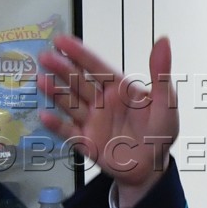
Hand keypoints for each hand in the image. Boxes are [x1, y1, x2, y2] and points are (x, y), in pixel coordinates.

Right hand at [38, 34, 177, 203]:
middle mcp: (101, 102)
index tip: (61, 40)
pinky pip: (68, 133)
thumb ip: (161, 72)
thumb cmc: (159, 132)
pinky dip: (56, 125)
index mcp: (118, 88)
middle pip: (78, 82)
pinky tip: (44, 116)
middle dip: (62, 69)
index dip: (79, 53)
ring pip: (70, 103)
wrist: (152, 167)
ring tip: (40, 81)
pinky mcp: (86, 142)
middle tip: (44, 57)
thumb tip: (163, 40)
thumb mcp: (165, 102)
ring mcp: (91, 121)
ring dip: (55, 92)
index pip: (96, 67)